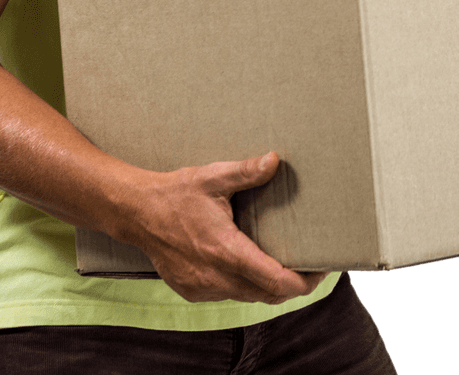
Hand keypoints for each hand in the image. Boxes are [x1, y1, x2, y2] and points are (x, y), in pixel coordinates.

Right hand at [123, 151, 326, 304]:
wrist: (137, 213)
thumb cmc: (176, 194)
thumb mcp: (213, 177)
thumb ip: (246, 172)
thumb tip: (274, 160)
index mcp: (225, 250)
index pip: (275, 280)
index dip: (303, 281)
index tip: (321, 270)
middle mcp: (215, 276)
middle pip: (267, 295)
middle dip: (293, 284)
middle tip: (311, 266)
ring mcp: (202, 287)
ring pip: (248, 297)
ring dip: (269, 286)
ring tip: (287, 264)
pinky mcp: (192, 291)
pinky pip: (228, 294)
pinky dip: (245, 285)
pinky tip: (251, 265)